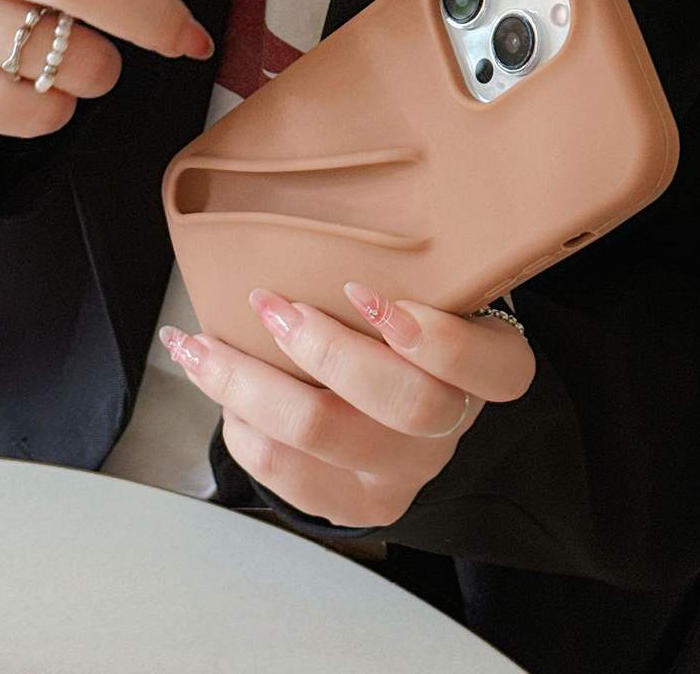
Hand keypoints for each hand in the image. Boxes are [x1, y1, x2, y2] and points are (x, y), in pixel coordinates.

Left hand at [160, 284, 534, 527]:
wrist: (381, 403)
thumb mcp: (419, 287)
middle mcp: (450, 427)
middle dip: (323, 349)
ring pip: (324, 437)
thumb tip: (319, 196)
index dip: (439, 338)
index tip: (364, 292)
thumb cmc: (390, 323)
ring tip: (202, 346)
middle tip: (269, 305)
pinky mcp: (351, 502)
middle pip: (405, 404)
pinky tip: (220, 388)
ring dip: (249, 384)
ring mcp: (401, 474)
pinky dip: (240, 425)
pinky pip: (284, 471)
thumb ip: (401, 264)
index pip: (498, 369)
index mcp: (487, 369)